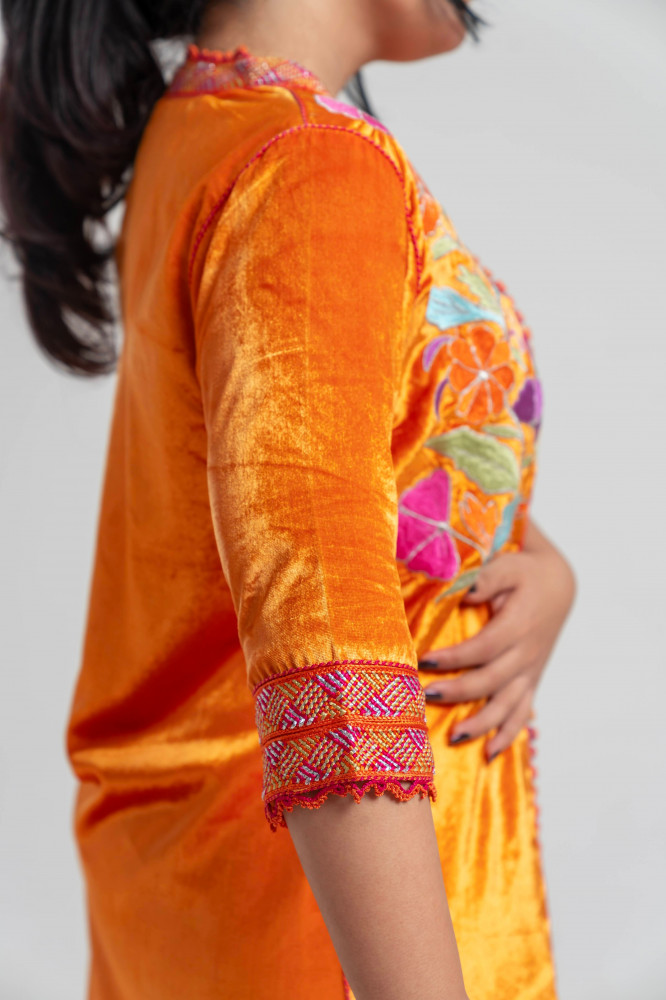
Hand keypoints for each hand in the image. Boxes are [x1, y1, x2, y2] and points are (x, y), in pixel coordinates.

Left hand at [420, 518, 575, 761]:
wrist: (558, 586)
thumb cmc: (525, 573)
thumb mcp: (508, 565)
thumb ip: (488, 578)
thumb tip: (467, 592)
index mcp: (519, 625)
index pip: (484, 648)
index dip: (455, 658)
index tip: (424, 661)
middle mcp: (527, 654)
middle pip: (491, 681)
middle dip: (459, 691)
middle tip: (426, 696)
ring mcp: (530, 671)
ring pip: (507, 706)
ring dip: (481, 723)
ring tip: (453, 736)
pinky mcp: (530, 680)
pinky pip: (522, 714)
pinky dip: (507, 735)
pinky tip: (488, 753)